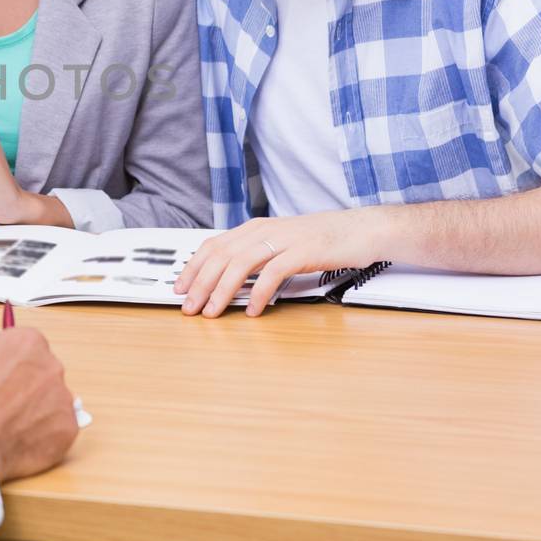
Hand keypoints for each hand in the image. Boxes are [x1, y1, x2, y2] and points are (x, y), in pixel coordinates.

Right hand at [0, 327, 78, 480]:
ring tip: (11, 426)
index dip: (15, 364)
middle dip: (28, 386)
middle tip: (7, 404)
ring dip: (37, 411)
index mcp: (27, 343)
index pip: (30, 347)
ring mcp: (62, 398)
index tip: (7, 377)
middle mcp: (51, 365)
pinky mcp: (67, 428)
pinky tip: (21, 441)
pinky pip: (58, 428)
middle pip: (44, 372)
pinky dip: (43, 435)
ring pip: (53, 401)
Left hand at [173, 208, 387, 316]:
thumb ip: (256, 256)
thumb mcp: (280, 243)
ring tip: (212, 312)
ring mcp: (283, 239)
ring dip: (222, 291)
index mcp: (255, 228)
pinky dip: (259, 293)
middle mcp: (264, 230)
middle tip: (189, 307)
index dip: (193, 268)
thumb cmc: (321, 240)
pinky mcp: (303, 251)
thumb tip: (228, 279)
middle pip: (220, 256)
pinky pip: (273, 273)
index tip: (180, 288)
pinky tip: (253, 311)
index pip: (213, 246)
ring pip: (240, 264)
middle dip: (200, 284)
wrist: (361, 229)